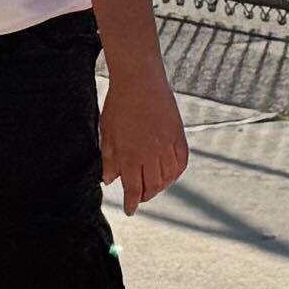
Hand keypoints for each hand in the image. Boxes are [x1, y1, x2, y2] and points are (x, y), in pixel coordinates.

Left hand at [100, 65, 189, 214]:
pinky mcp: (179, 135)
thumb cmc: (119, 103)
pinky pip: (181, 162)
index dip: (132, 202)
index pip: (133, 188)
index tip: (130, 210)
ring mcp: (167, 145)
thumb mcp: (106, 132)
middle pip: (152, 186)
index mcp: (129, 155)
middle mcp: (151, 154)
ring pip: (168, 177)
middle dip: (145, 196)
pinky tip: (170, 174)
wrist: (140, 79)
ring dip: (161, 187)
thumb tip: (109, 181)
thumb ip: (109, 159)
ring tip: (153, 187)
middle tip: (140, 198)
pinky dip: (176, 172)